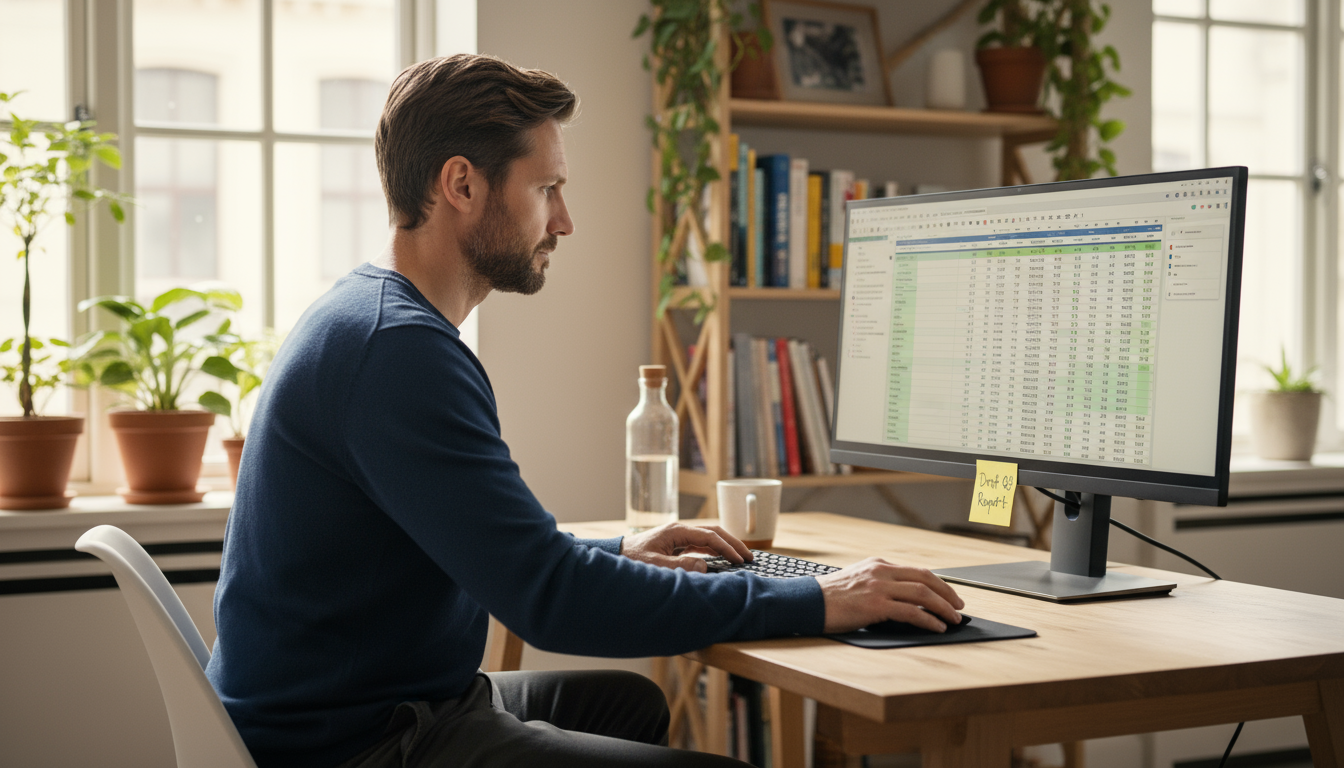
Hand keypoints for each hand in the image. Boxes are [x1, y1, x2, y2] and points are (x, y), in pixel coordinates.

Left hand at [620, 522, 753, 572]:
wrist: (616, 557)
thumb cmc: (632, 560)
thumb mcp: (654, 566)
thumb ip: (679, 566)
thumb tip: (704, 565)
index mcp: (676, 531)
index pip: (709, 537)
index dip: (727, 548)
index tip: (740, 560)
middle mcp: (680, 531)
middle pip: (714, 532)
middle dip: (733, 543)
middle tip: (750, 557)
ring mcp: (679, 537)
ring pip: (709, 538)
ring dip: (726, 546)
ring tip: (742, 558)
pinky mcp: (677, 545)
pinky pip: (701, 546)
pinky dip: (715, 551)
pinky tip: (723, 560)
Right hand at [815, 557, 963, 633]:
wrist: (807, 602)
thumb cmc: (829, 598)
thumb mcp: (857, 582)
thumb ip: (880, 585)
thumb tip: (905, 601)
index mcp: (877, 565)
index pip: (916, 570)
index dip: (938, 584)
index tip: (949, 595)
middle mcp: (880, 572)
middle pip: (925, 578)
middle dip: (947, 593)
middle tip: (959, 607)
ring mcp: (878, 587)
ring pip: (922, 593)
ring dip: (943, 607)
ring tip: (953, 619)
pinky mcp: (874, 605)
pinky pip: (910, 612)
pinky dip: (928, 620)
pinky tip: (936, 627)